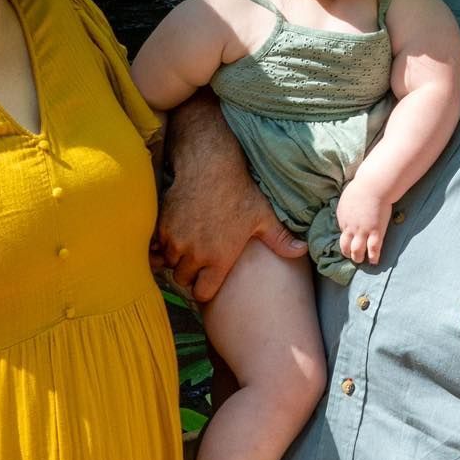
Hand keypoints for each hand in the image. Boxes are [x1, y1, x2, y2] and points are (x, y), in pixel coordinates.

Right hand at [156, 96, 304, 302]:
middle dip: (188, 275)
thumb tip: (303, 250)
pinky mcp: (162, 227)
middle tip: (196, 263)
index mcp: (219, 259)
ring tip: (186, 247)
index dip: (204, 290)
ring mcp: (175, 241)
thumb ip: (280, 239)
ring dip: (175, 259)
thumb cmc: (240, 192)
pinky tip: (174, 234)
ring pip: (168, 263)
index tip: (206, 282)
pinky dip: (162, 244)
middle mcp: (195, 254)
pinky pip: (157, 246)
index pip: (202, 293)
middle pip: (183, 280)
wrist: (209, 166)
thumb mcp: (263, 216)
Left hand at [338, 172, 391, 266]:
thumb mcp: (348, 196)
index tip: (351, 239)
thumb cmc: (362, 186)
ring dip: (358, 258)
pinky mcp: (375, 232)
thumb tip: (350, 208)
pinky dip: (373, 257)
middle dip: (347, 253)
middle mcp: (350, 227)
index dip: (347, 236)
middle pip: (345, 246)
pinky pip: (373, 249)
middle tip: (351, 256)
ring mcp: (363, 231)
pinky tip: (374, 261)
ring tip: (361, 260)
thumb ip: (347, 206)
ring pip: (357, 251)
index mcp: (342, 217)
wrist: (373, 186)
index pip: (342, 232)